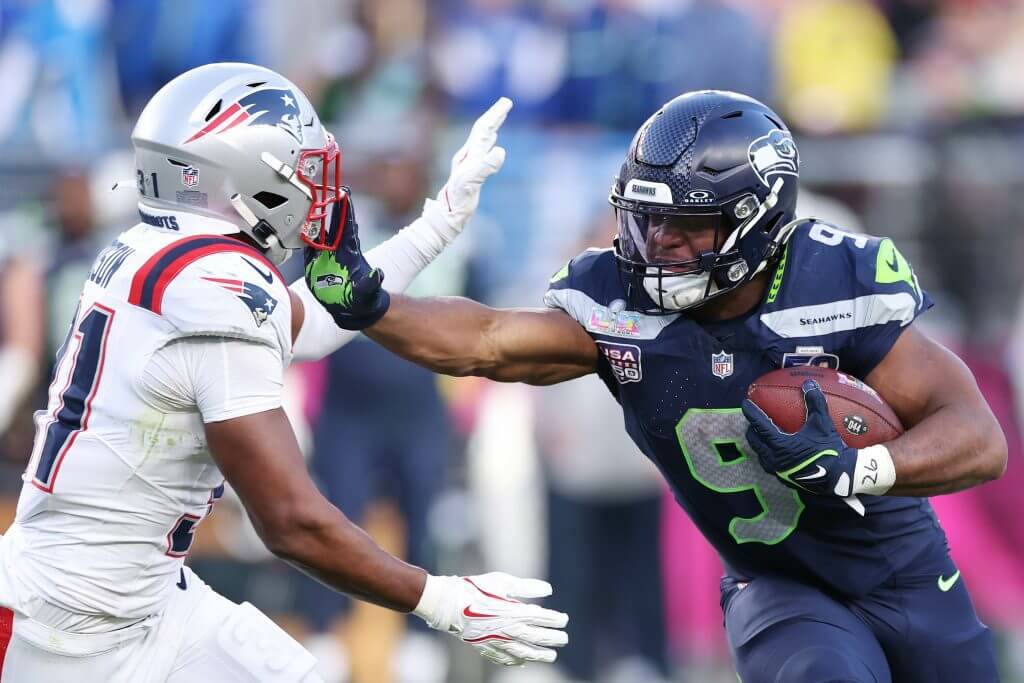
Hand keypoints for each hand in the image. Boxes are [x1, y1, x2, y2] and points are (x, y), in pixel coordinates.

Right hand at [304, 189, 389, 329]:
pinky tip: (297, 229)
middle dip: (330, 208)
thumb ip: (372, 283)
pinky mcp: (314, 268)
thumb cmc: (363, 301)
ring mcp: (325, 259)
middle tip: (327, 189)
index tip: (344, 194)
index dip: (346, 211)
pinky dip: (302, 240)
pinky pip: (307, 251)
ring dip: (314, 221)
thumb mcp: (369, 293)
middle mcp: (337, 252)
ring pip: (318, 235)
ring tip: (309, 203)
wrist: (352, 312)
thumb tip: (379, 274)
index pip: (348, 227)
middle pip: (332, 225)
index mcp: (350, 253)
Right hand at [414, 572, 567, 665]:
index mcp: (515, 612)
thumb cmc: (476, 588)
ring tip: (552, 656)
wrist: (448, 604)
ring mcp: (498, 642)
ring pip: (524, 653)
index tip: (565, 619)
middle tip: (564, 639)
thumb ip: (527, 587)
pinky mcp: (486, 648)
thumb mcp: (503, 582)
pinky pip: (505, 659)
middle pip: (537, 638)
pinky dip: (516, 662)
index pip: (542, 618)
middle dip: (553, 639)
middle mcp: (509, 630)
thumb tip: (548, 591)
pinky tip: (523, 663)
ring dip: (540, 655)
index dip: (556, 620)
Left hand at [430, 97, 511, 237]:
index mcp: (470, 155)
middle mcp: (468, 155)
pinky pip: (482, 151)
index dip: (495, 115)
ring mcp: (469, 163)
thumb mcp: (471, 183)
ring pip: (482, 139)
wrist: (447, 213)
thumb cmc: (458, 200)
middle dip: (495, 116)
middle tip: (506, 102)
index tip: (506, 102)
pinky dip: (489, 142)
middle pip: (482, 130)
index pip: (483, 129)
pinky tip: (492, 142)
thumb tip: (500, 151)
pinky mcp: (471, 171)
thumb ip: (485, 166)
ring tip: (500, 116)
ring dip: (492, 126)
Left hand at [742, 380, 864, 513]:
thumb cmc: (830, 450)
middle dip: (751, 429)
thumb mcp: (822, 424)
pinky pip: (771, 466)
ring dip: (759, 445)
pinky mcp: (786, 479)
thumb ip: (815, 402)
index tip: (745, 403)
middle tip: (752, 421)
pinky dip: (769, 457)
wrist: (841, 477)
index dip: (751, 413)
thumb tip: (809, 383)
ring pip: (761, 456)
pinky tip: (776, 453)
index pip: (760, 425)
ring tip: (761, 437)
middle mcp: (775, 459)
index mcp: (780, 444)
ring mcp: (779, 471)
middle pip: (755, 442)